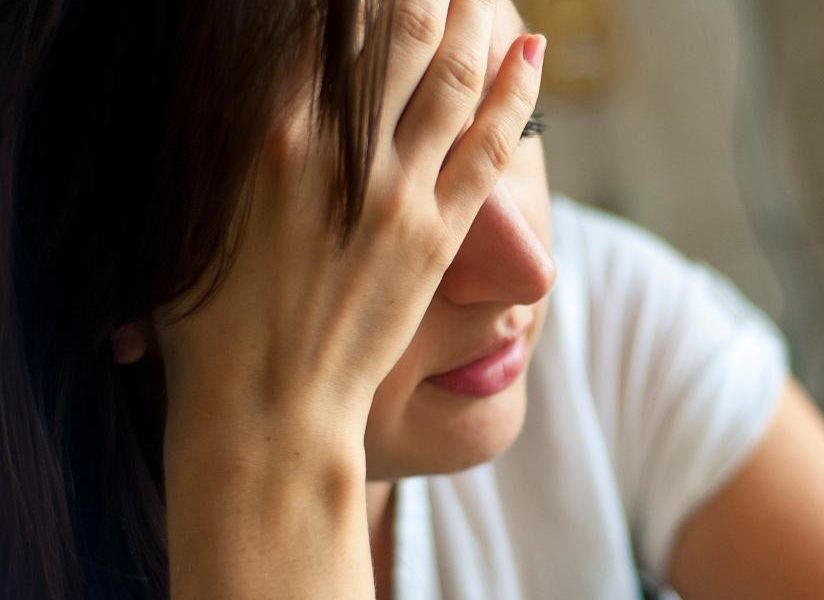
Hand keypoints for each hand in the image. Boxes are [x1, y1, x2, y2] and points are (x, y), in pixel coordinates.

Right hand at [155, 1, 544, 437]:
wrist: (267, 405)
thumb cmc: (207, 317)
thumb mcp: (188, 207)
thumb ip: (224, 133)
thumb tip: (257, 77)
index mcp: (266, 132)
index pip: (324, 22)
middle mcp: (339, 149)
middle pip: (399, 31)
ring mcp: (396, 192)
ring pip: (451, 77)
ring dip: (474, 18)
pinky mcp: (436, 235)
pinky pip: (488, 146)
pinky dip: (515, 94)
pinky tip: (531, 54)